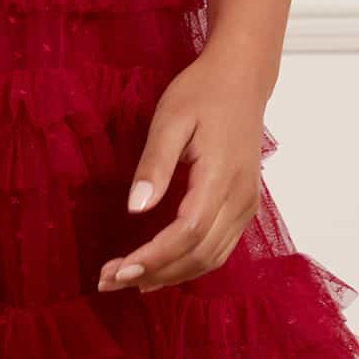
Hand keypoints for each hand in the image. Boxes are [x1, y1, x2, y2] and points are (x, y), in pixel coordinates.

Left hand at [97, 52, 265, 292]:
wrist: (242, 78)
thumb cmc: (202, 93)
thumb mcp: (169, 119)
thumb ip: (154, 165)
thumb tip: (135, 209)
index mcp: (221, 176)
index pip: (187, 232)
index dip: (153, 256)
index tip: (118, 269)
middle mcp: (241, 198)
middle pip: (199, 254)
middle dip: (155, 273)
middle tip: (110, 280)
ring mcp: (247, 204)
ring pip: (212, 258)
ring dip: (171, 275)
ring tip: (129, 280)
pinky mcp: (245, 205)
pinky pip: (220, 247)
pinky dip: (189, 264)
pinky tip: (162, 269)